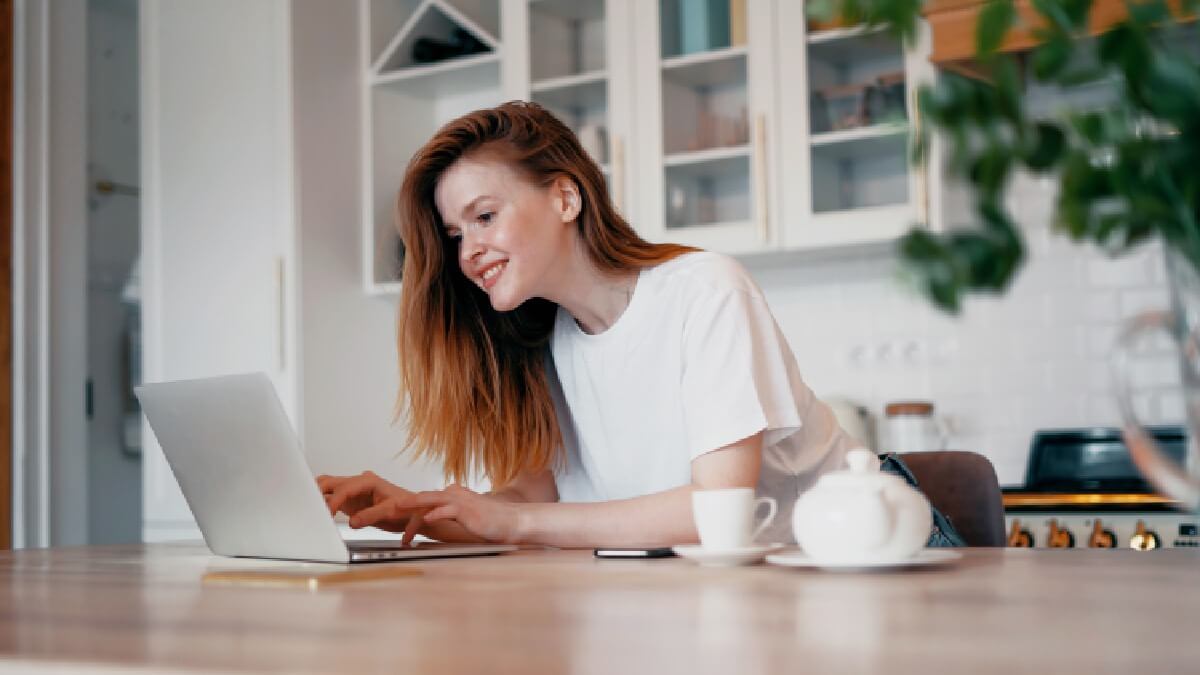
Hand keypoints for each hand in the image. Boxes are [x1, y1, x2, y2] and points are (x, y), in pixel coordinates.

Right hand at [316, 471, 419, 533]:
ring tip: (308, 508)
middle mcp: (358, 483)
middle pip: (331, 482)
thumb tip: (353, 521)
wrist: (414, 513)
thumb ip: (371, 515)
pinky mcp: (351, 502)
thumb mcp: (390, 512)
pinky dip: (323, 504)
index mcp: (368, 481)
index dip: (334, 500)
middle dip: (317, 491)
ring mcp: (353, 492)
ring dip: (318, 496)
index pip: (344, 488)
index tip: (327, 512)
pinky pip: (332, 499)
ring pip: (329, 488)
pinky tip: (317, 513)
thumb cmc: (406, 508)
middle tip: (308, 506)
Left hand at [400, 484, 523, 544]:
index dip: (407, 509)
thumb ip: (450, 514)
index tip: (392, 519)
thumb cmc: (492, 523)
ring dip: (411, 506)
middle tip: (386, 509)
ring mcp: (461, 500)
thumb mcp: (466, 518)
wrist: (514, 522)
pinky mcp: (468, 510)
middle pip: (422, 498)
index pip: (424, 501)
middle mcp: (454, 494)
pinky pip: (448, 509)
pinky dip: (435, 514)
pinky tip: (426, 519)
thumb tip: (431, 519)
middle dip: (402, 504)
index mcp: (452, 496)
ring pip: (430, 500)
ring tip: (395, 509)